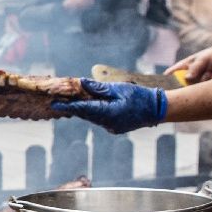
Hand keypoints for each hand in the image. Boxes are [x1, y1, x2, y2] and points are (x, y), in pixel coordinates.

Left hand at [51, 79, 166, 134]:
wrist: (157, 110)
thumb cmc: (140, 96)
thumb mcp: (119, 88)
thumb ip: (99, 88)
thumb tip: (82, 83)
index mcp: (109, 113)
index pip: (83, 109)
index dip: (68, 106)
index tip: (54, 104)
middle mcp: (108, 123)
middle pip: (85, 114)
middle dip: (72, 107)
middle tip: (58, 100)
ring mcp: (112, 127)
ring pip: (92, 117)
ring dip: (83, 109)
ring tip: (71, 100)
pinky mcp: (115, 127)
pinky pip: (99, 119)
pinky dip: (93, 112)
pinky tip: (88, 105)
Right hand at [167, 34, 211, 82]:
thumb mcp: (204, 60)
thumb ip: (195, 69)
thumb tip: (186, 78)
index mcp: (188, 64)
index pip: (174, 71)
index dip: (170, 76)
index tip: (167, 81)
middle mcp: (194, 71)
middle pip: (186, 83)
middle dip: (193, 83)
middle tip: (203, 75)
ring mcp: (202, 76)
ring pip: (198, 86)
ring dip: (206, 81)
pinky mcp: (211, 81)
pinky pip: (208, 87)